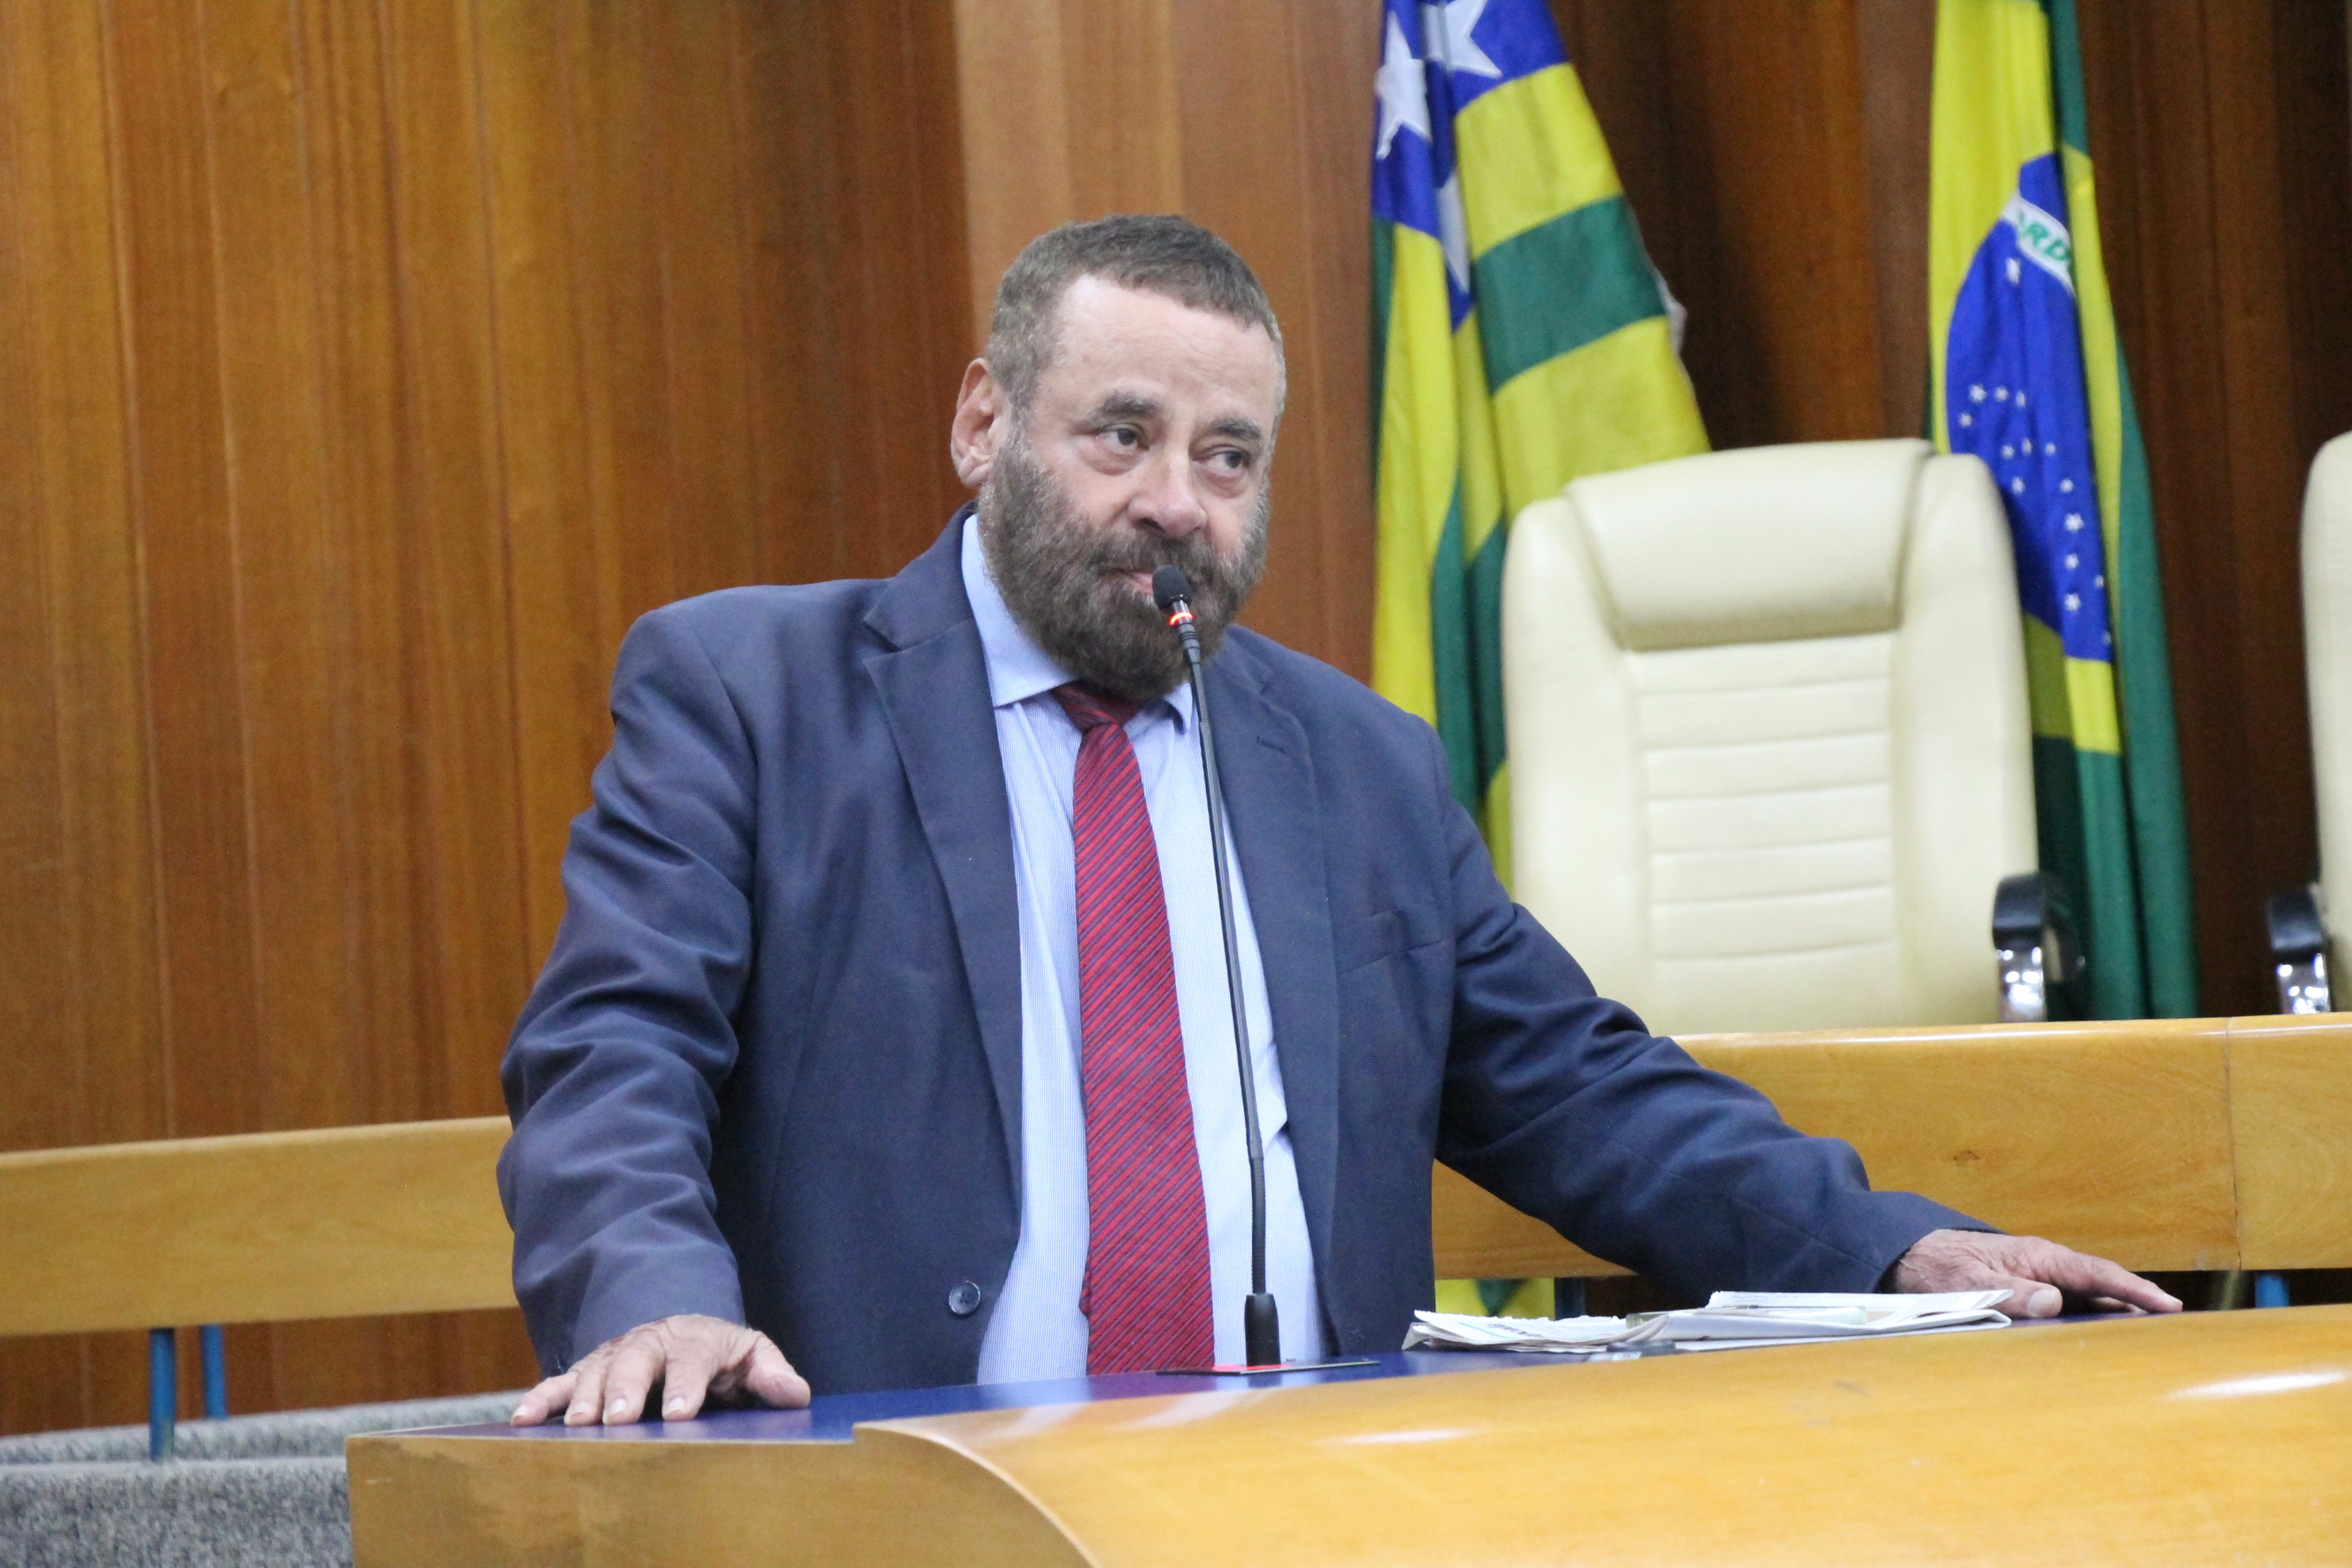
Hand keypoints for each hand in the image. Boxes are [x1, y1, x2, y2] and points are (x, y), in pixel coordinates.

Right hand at [509, 1314, 810, 1425]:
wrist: (683, 1334)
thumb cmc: (722, 1357)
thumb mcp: (751, 1358)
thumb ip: (771, 1374)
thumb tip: (796, 1392)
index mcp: (696, 1338)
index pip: (694, 1355)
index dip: (688, 1383)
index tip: (682, 1412)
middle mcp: (651, 1341)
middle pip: (637, 1358)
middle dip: (628, 1387)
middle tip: (620, 1418)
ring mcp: (615, 1354)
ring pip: (596, 1369)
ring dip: (584, 1396)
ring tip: (576, 1425)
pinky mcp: (587, 1370)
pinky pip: (560, 1381)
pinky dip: (540, 1398)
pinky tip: (522, 1420)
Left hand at [1890, 1229, 2182, 1317]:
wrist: (1910, 1257)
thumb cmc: (1939, 1266)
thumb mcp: (1970, 1280)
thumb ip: (2009, 1293)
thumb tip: (2052, 1302)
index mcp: (2038, 1256)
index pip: (2096, 1273)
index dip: (2135, 1290)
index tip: (2169, 1306)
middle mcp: (2046, 1266)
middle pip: (2102, 1286)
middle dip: (2139, 1305)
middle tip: (2180, 1331)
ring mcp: (2040, 1280)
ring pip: (2089, 1299)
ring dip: (2117, 1316)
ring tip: (2153, 1343)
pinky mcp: (2030, 1294)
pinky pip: (2069, 1308)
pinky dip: (2090, 1321)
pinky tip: (2104, 1342)